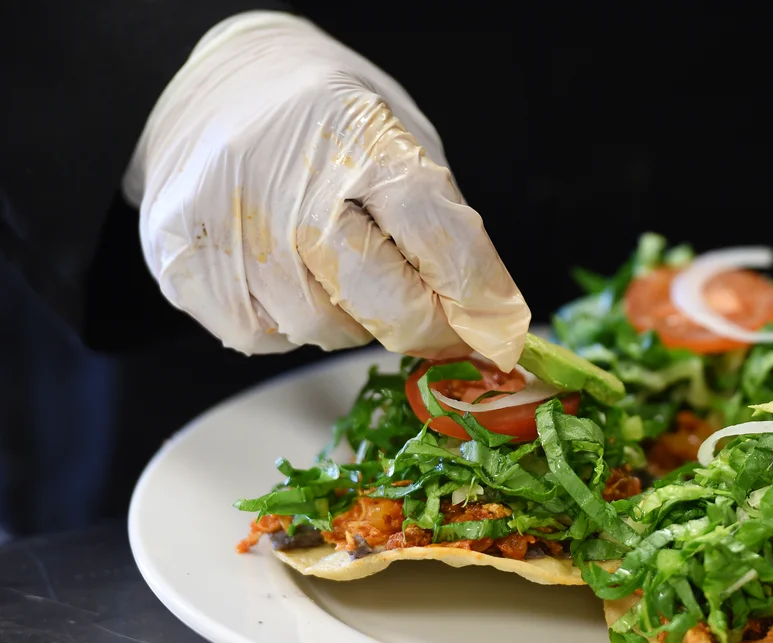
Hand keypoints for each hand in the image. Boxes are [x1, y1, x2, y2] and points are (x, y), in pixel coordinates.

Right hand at [122, 12, 528, 369]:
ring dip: (351, 319)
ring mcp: (226, 226)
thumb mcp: (399, 135)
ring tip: (340, 269)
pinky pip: (262, 337)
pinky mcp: (179, 263)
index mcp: (358, 136)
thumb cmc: (322, 115)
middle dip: (426, 328)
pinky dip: (289, 323)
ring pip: (323, 329)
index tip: (500, 329)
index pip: (440, 240)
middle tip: (438, 326)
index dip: (481, 299)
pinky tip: (287, 275)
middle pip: (385, 303)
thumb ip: (439, 223)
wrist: (215, 81)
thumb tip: (484, 317)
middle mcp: (287, 183)